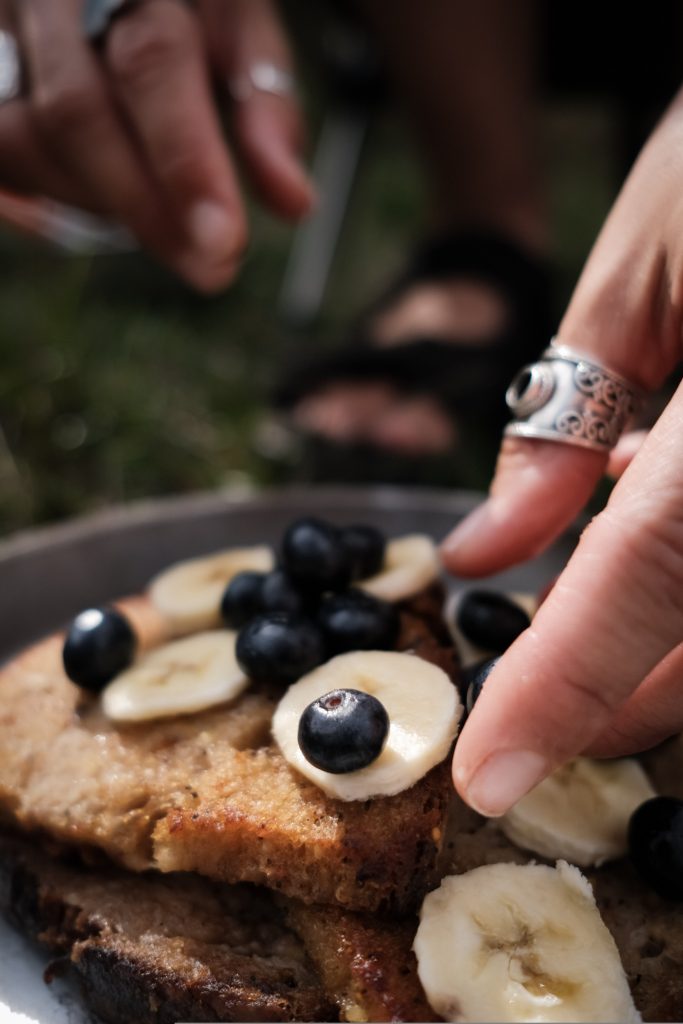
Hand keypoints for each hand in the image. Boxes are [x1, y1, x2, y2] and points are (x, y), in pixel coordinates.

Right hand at [0, 0, 313, 289]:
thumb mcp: (240, 27)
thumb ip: (265, 105)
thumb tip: (294, 204)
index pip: (151, 63)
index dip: (186, 160)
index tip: (223, 242)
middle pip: (75, 112)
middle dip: (145, 209)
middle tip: (209, 268)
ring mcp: (2, 36)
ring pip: (24, 140)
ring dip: (100, 205)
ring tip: (164, 219)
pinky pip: (0, 161)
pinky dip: (49, 201)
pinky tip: (106, 209)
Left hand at [440, 86, 682, 816]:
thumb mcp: (649, 262)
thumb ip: (566, 419)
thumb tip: (491, 548)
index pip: (648, 580)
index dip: (562, 693)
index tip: (489, 775)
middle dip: (615, 694)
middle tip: (527, 702)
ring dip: (660, 649)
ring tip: (584, 613)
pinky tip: (657, 517)